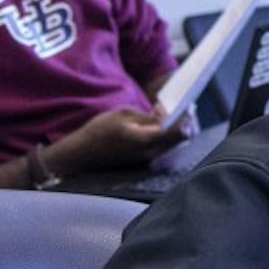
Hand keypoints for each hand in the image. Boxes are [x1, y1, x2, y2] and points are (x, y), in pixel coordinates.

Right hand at [47, 106, 189, 175]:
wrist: (81, 155)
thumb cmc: (99, 131)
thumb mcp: (124, 114)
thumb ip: (149, 116)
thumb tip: (167, 115)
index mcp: (146, 140)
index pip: (179, 131)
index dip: (187, 118)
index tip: (188, 106)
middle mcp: (151, 154)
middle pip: (181, 140)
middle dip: (185, 123)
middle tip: (184, 109)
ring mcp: (147, 160)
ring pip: (173, 145)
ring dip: (176, 129)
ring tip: (169, 115)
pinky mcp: (143, 162)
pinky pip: (164, 148)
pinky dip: (167, 136)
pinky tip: (159, 125)